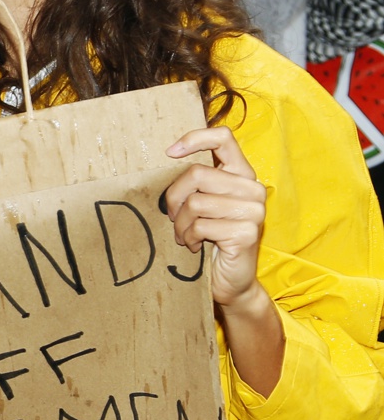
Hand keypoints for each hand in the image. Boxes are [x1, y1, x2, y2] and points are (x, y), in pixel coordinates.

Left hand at [162, 127, 265, 309]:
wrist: (229, 281)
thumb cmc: (209, 239)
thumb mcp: (201, 205)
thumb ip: (194, 184)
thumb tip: (166, 159)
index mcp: (241, 175)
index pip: (223, 138)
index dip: (194, 139)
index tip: (169, 153)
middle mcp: (253, 188)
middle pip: (196, 174)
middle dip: (174, 199)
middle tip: (173, 218)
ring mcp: (254, 210)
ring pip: (195, 203)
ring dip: (180, 225)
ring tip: (186, 236)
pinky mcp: (247, 232)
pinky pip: (200, 226)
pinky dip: (189, 238)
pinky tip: (195, 247)